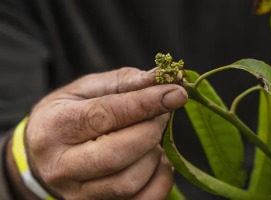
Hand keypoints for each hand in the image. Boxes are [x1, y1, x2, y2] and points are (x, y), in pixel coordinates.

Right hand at [7, 67, 187, 198]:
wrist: (45, 154)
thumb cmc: (70, 114)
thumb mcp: (88, 89)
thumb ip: (124, 83)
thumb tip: (162, 78)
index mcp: (56, 127)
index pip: (104, 116)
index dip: (145, 104)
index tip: (176, 93)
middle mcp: (62, 166)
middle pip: (118, 154)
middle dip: (151, 130)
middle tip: (161, 114)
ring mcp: (78, 194)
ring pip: (130, 182)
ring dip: (153, 156)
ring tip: (149, 138)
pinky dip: (160, 180)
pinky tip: (154, 161)